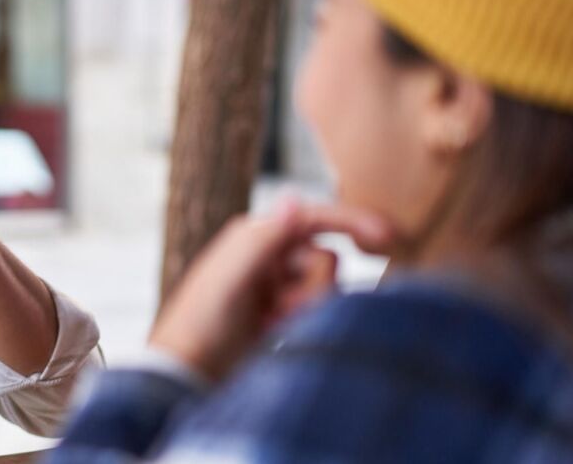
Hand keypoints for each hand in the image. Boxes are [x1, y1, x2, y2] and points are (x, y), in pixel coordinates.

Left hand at [148, 200, 392, 381]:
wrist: (185, 374)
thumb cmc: (199, 323)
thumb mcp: (230, 279)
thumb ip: (263, 240)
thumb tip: (293, 197)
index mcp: (254, 236)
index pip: (314, 219)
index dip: (352, 222)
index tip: (387, 237)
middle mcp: (268, 255)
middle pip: (325, 259)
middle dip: (312, 287)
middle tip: (279, 311)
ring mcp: (276, 286)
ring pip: (324, 287)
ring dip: (306, 307)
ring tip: (271, 325)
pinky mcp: (281, 315)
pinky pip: (316, 310)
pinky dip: (303, 321)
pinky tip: (274, 333)